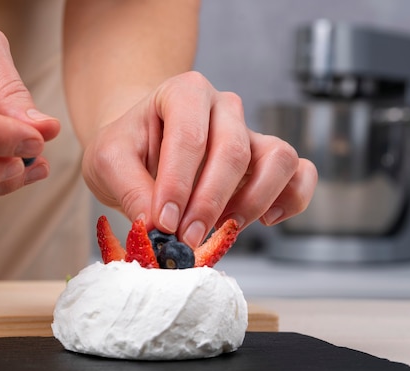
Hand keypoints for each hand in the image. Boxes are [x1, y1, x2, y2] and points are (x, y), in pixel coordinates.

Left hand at [82, 71, 316, 247]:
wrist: (140, 147)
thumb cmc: (127, 148)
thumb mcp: (109, 161)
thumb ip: (130, 189)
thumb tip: (158, 227)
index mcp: (184, 92)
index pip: (189, 137)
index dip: (178, 185)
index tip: (163, 223)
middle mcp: (224, 107)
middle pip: (234, 151)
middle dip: (209, 202)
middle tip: (186, 238)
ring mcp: (250, 133)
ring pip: (278, 159)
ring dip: (253, 201)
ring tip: (221, 228)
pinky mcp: (267, 161)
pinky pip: (300, 173)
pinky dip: (292, 199)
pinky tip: (264, 220)